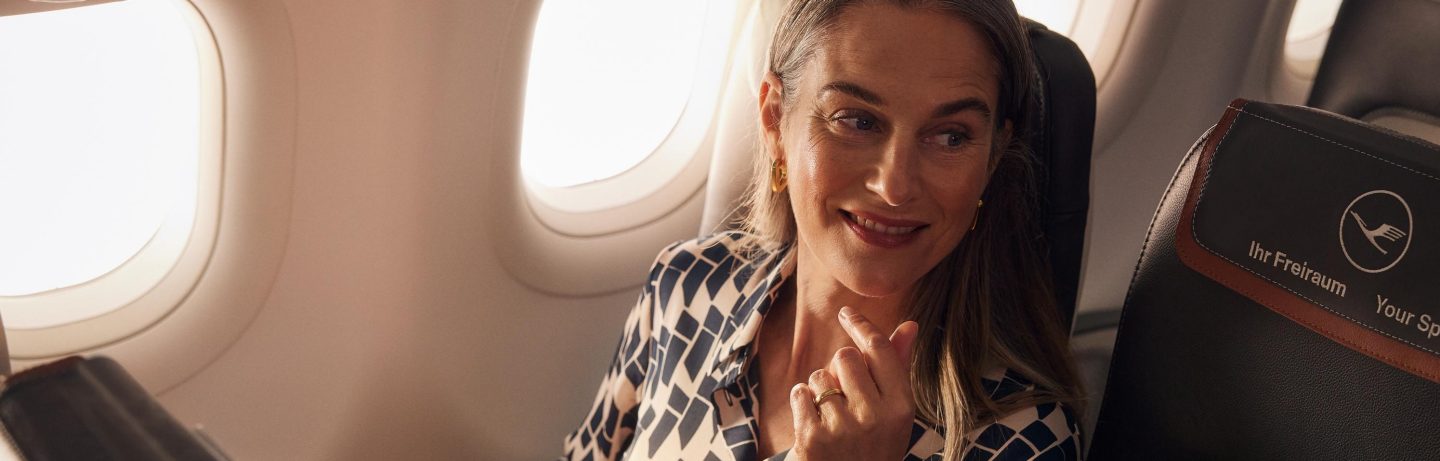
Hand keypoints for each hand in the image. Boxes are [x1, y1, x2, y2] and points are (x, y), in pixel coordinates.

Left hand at [789, 307, 919, 459]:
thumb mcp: (894, 412)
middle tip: (845, 396)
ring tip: (831, 417)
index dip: (861, 325)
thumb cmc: (873, 445)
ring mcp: (843, 428)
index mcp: (900, 407)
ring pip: (819, 375)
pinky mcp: (812, 438)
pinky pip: (800, 392)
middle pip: (844, 356)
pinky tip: (813, 423)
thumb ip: (897, 367)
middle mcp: (875, 416)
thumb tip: (909, 324)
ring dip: (820, 389)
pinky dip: (802, 403)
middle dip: (839, 368)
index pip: (879, 349)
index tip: (846, 313)